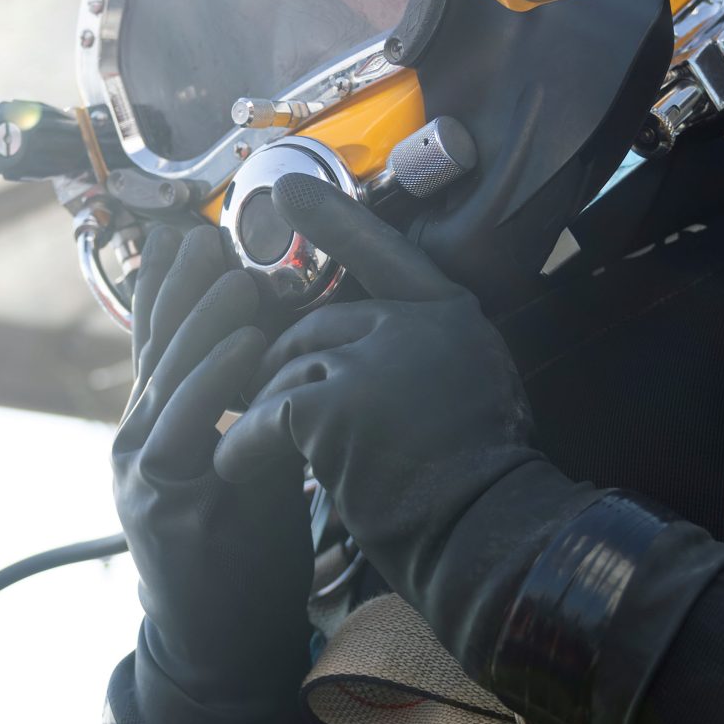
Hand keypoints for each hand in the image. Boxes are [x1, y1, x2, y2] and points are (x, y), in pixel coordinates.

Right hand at [112, 223, 311, 719]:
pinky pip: (183, 428)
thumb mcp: (251, 467)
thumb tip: (291, 350)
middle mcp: (137, 440)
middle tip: (213, 229)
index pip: (163, 340)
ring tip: (238, 269)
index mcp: (158, 427)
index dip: (176, 283)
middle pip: (158, 344)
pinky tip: (248, 344)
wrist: (222, 650)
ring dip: (205, 318)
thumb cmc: (247, 558)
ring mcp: (140, 471)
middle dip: (184, 283)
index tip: (198, 230)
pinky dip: (215, 381)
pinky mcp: (158, 503)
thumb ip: (255, 411)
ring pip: (167, 376)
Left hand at [216, 178, 592, 672]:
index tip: (288, 189)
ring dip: (266, 414)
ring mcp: (371, 359)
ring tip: (261, 454)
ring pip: (285, 371)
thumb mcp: (475, 391)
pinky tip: (234, 466)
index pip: (384, 252)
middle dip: (285, 368)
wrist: (488, 533)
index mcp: (450, 316)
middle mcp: (412, 323)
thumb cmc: (481, 484)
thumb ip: (425, 356)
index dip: (335, 221)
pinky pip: (264, 416)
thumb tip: (361, 350)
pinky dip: (244, 445)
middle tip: (267, 409)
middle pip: (315, 327)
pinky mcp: (332, 404)